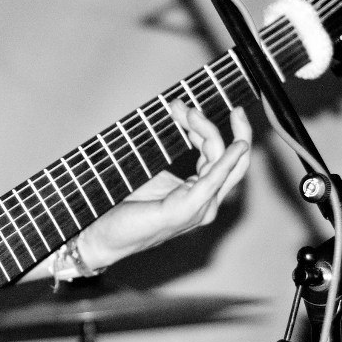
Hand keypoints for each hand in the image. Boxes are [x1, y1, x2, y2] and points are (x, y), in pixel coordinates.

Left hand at [73, 101, 251, 269]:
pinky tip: (239, 144)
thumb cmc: (123, 208)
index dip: (203, 128)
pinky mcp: (187, 210)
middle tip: (188, 106)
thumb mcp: (152, 175)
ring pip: (221, 160)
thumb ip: (171, 158)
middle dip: (217, 126)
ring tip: (185, 111)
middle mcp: (206, 202)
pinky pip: (215, 180)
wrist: (102, 235)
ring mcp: (200, 209)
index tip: (183, 107)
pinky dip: (228, 160)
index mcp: (198, 194)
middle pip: (230, 158)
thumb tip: (179, 122)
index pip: (216, 156)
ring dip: (206, 130)